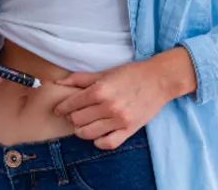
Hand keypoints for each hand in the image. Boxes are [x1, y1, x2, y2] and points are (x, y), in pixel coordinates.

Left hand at [53, 59, 171, 149]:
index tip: (59, 110)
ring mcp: (120, 120)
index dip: (62, 108)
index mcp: (100, 90)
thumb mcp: (104, 73)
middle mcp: (109, 106)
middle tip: (72, 115)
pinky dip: (99, 142)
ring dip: (81, 131)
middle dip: (71, 118)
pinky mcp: (130, 130)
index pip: (72, 104)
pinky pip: (109, 143)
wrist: (159, 80)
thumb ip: (80, 78)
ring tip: (82, 126)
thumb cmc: (130, 74)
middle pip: (78, 120)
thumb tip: (58, 83)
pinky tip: (97, 135)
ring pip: (89, 133)